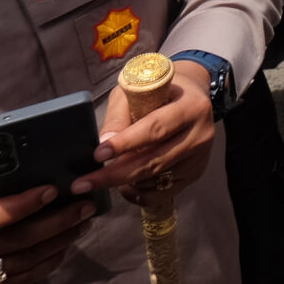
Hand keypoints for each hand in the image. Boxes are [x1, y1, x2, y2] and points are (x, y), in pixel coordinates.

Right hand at [0, 179, 95, 283]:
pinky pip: (15, 283)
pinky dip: (42, 267)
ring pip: (20, 264)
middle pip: (15, 241)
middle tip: (83, 207)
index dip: (26, 204)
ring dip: (56, 244)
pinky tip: (61, 250)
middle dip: (56, 224)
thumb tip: (33, 171)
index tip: (54, 190)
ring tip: (80, 225)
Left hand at [84, 60, 216, 201]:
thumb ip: (120, 115)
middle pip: (154, 161)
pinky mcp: (196, 173)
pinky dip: (139, 193)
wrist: (194, 95)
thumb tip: (103, 144)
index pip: (155, 128)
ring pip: (155, 180)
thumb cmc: (160, 90)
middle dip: (114, 175)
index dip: (125, 143)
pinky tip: (126, 184)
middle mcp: (200, 134)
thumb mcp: (138, 90)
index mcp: (190, 107)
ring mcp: (200, 157)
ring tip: (104, 177)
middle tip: (82, 183)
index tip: (97, 154)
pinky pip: (162, 193)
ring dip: (124, 183)